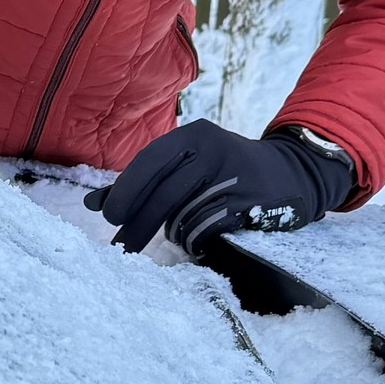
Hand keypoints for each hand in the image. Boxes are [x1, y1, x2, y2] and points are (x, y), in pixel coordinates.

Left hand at [84, 121, 355, 254]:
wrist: (291, 174)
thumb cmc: (223, 171)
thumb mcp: (186, 163)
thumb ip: (141, 182)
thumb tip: (93, 204)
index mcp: (194, 135)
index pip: (150, 162)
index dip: (127, 191)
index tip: (110, 218)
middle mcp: (215, 151)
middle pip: (165, 194)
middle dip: (139, 224)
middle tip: (122, 248)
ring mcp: (236, 178)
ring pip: (186, 217)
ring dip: (173, 234)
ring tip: (170, 239)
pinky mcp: (253, 205)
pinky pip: (210, 231)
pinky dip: (197, 240)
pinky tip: (196, 240)